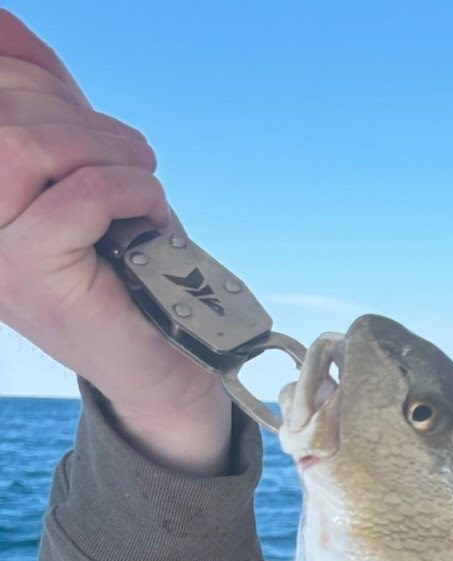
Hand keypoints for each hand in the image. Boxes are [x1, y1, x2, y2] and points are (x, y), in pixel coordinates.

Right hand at [0, 11, 226, 422]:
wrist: (165, 365)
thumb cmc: (130, 268)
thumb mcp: (85, 169)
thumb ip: (47, 106)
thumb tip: (3, 23)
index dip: (34, 78)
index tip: (83, 110)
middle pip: (2, 118)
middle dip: (78, 118)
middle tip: (130, 154)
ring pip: (26, 147)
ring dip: (104, 149)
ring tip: (141, 180)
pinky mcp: (32, 276)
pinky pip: (76, 197)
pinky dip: (126, 191)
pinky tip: (147, 217)